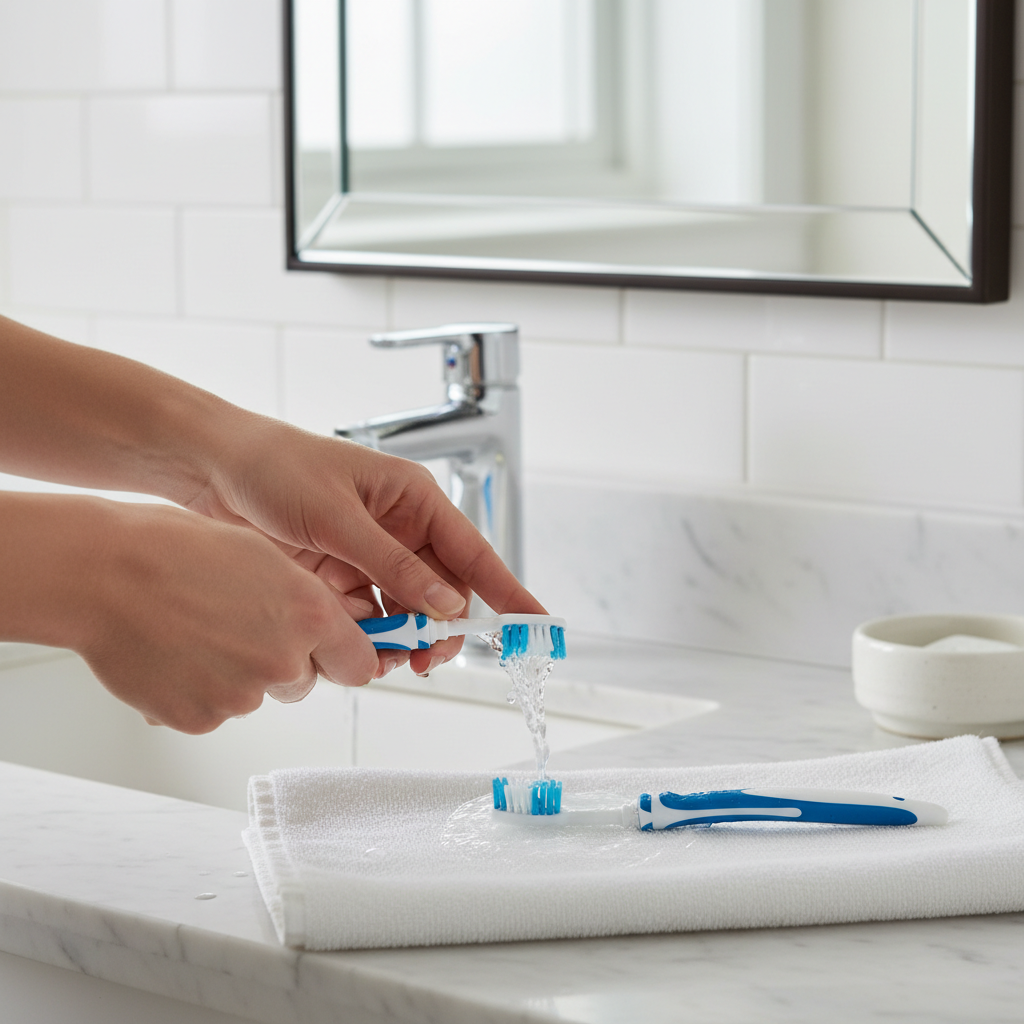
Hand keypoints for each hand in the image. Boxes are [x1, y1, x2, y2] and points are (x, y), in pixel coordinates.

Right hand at [64, 498, 379, 732]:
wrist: (104, 574)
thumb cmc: (177, 551)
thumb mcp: (264, 557)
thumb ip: (307, 599)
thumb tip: (335, 624)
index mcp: (310, 615)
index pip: (361, 663)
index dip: (345, 657)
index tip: (334, 652)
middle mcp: (284, 661)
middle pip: (305, 682)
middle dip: (283, 663)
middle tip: (241, 626)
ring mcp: (241, 697)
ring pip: (256, 695)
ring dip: (237, 675)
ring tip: (197, 631)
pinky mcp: (199, 720)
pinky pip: (214, 711)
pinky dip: (199, 691)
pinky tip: (174, 653)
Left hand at [183, 412, 545, 676]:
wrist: (213, 469)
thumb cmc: (277, 469)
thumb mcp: (339, 518)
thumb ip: (394, 565)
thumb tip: (446, 605)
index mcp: (413, 499)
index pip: (474, 552)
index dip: (507, 591)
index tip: (536, 623)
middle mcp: (399, 528)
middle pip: (442, 591)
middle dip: (440, 628)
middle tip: (428, 660)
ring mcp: (369, 554)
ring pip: (406, 609)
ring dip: (402, 637)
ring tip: (385, 659)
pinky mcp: (339, 574)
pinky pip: (368, 615)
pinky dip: (368, 635)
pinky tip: (357, 648)